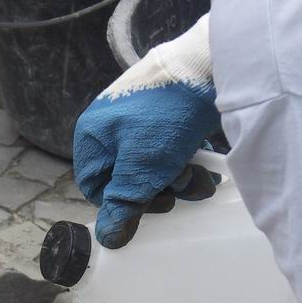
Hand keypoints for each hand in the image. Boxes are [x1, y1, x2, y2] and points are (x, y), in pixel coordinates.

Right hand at [73, 14, 220, 248]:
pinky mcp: (167, 111)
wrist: (209, 63)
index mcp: (92, 136)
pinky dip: (189, 159)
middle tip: (182, 187)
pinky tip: (208, 161)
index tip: (151, 205)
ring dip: (180, 178)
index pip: (95, 187)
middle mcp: (111, 126)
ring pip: (154, 165)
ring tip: (202, 175)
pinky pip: (172, 148)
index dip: (123, 203)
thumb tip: (107, 239)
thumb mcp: (142, 167)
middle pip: (128, 178)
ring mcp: (140, 117)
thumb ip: (123, 204)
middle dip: (159, 189)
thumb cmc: (166, 116)